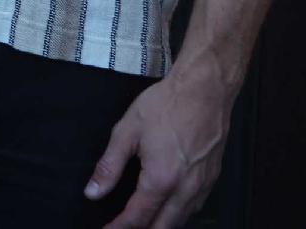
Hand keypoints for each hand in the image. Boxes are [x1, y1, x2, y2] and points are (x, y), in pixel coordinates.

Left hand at [87, 65, 231, 228]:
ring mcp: (203, 186)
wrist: (205, 90)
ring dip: (161, 225)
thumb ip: (109, 166)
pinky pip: (195, 207)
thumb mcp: (126, 132)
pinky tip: (167, 208)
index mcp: (161, 179)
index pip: (138, 217)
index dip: (119, 228)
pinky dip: (179, 215)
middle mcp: (185, 189)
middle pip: (163, 227)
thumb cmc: (166, 105)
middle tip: (122, 228)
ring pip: (181, 220)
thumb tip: (93, 192)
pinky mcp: (213, 179)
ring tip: (141, 223)